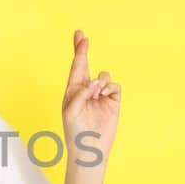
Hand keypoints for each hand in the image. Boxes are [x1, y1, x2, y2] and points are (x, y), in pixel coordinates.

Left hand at [61, 29, 120, 164]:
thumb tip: (95, 81)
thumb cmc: (75, 131)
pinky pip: (114, 86)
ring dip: (99, 80)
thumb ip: (80, 93)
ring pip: (103, 76)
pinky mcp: (113, 101)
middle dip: (83, 50)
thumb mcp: (71, 110)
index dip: (78, 51)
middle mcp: (86, 90)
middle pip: (86, 64)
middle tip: (82, 35)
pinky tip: (104, 94)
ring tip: (95, 93)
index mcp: (73, 90)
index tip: (80, 36)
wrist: (90, 148)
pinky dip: (110, 86)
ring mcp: (100, 95)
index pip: (76, 67)